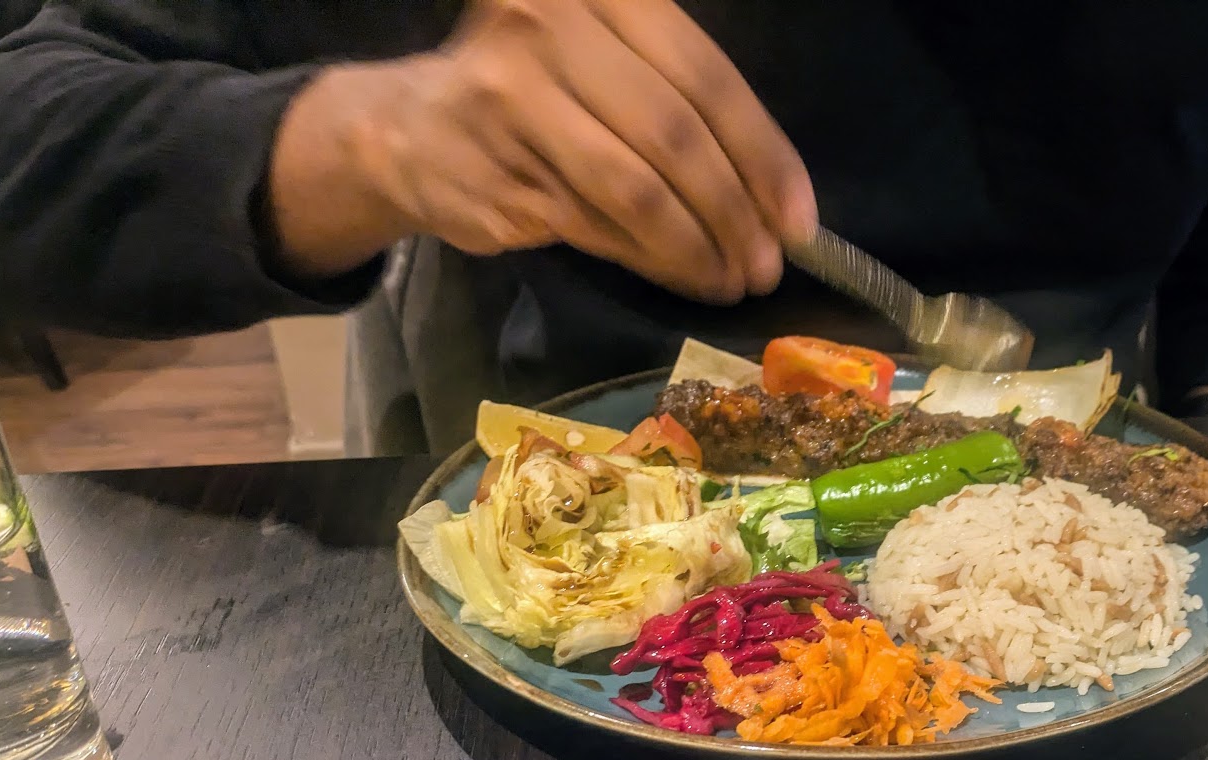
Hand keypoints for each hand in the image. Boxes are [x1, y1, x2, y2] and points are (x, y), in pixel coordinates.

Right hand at [266, 0, 815, 302]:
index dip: (762, 154)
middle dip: (736, 212)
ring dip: (698, 248)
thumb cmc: (533, 95)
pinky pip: (600, 228)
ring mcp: (515, 104)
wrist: (408, 129)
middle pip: (676, 137)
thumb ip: (678, 100)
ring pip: (639, 192)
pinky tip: (683, 276)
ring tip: (732, 279)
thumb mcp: (604, 61)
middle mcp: (548, 32)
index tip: (799, 219)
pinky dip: (653, 260)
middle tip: (768, 264)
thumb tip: (774, 201)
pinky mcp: (499, 174)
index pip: (704, 77)